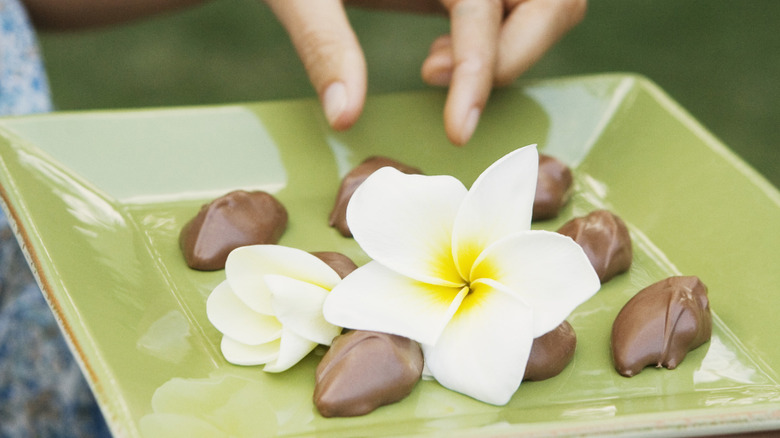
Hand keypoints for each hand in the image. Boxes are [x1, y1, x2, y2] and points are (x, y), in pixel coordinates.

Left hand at [264, 0, 585, 144]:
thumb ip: (324, 44)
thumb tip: (345, 117)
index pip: (486, 3)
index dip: (483, 69)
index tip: (457, 132)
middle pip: (554, 0)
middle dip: (515, 55)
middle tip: (437, 78)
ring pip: (547, 5)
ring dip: (512, 49)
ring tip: (433, 67)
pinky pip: (518, 7)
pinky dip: (499, 42)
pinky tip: (441, 54)